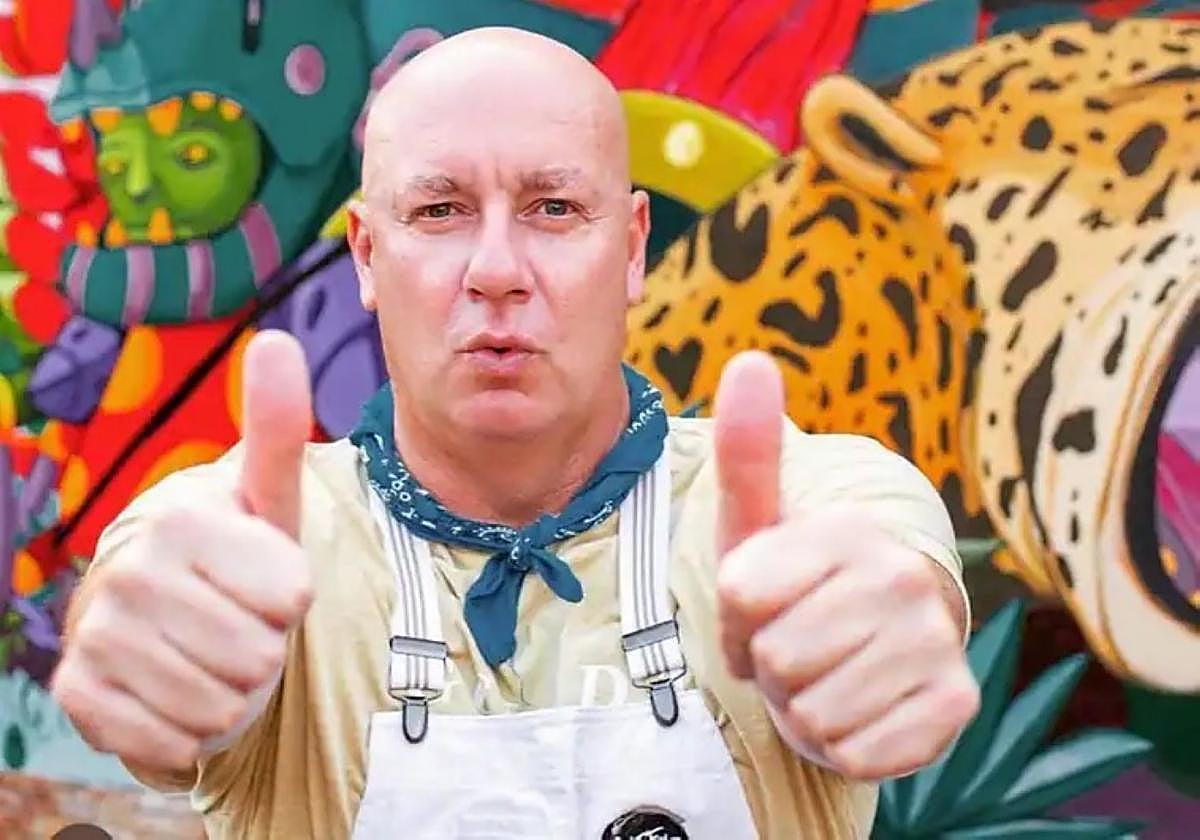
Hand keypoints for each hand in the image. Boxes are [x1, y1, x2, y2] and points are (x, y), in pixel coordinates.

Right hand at [51, 330, 314, 771]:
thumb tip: (278, 339)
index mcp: (181, 517)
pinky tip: (175, 692)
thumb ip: (275, 426)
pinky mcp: (79, 695)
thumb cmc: (234, 554)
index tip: (265, 578)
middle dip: (263, 648)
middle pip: (259, 656)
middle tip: (237, 621)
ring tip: (211, 653)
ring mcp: (96, 635)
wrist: (167, 617)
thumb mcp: (267, 496)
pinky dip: (188, 730)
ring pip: (219, 706)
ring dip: (230, 693)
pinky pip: (169, 741)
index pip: (293, 597)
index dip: (293, 597)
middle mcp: (127, 570)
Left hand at [713, 351, 978, 780]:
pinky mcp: (953, 706)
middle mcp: (903, 576)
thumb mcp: (757, 521)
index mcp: (849, 528)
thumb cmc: (800, 582)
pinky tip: (859, 706)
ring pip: (810, 712)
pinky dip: (840, 744)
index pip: (739, 595)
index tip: (763, 604)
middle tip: (796, 643)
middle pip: (774, 658)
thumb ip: (749, 448)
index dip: (735, 615)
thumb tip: (750, 358)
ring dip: (803, 706)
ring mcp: (935, 641)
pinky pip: (855, 752)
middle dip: (769, 664)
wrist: (874, 643)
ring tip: (825, 673)